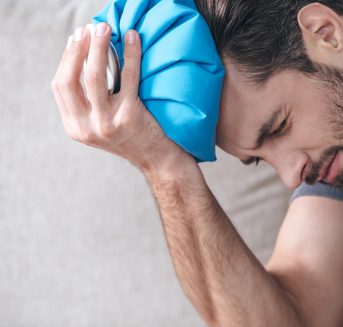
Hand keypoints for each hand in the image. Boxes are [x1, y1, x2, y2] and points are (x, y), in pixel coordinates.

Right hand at [50, 23, 193, 172]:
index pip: (60, 86)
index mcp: (75, 127)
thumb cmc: (134, 136)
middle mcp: (86, 127)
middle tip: (88, 29)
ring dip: (97, 47)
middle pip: (71, 80)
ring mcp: (106, 123)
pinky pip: (128, 77)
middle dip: (77, 50)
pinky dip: (130, 54)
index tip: (75, 40)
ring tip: (104, 28)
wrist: (160, 161)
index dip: (66, 60)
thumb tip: (85, 59)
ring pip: (93, 77)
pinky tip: (132, 39)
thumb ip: (89, 102)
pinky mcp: (129, 117)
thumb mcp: (102, 123)